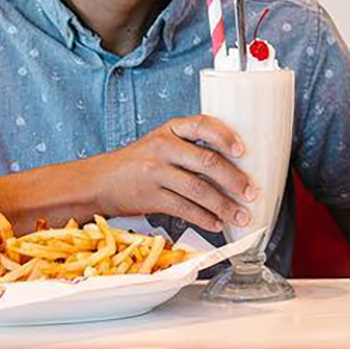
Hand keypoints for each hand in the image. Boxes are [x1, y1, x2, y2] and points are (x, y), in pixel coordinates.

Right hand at [96, 115, 257, 232]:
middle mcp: (163, 147)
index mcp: (170, 129)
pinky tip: (216, 223)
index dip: (226, 137)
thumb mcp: (161, 142)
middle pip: (207, 162)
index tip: (243, 151)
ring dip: (224, 206)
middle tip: (251, 193)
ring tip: (240, 216)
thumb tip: (233, 165)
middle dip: (234, 180)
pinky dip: (204, 218)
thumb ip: (190, 147)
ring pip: (199, 190)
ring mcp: (156, 173)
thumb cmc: (138, 162)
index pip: (203, 125)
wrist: (99, 181)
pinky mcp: (151, 197)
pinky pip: (184, 209)